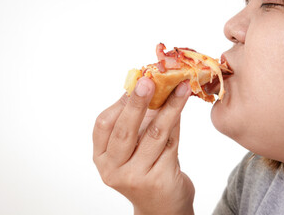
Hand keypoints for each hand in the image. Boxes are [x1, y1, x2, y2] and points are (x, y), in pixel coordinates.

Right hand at [93, 77, 194, 214]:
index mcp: (102, 158)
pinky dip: (177, 123)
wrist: (162, 207)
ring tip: (181, 88)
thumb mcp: (132, 149)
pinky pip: (171, 143)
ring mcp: (136, 177)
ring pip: (154, 134)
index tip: (136, 82)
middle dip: (139, 102)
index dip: (120, 102)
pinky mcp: (160, 180)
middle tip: (150, 80)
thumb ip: (136, 121)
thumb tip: (147, 85)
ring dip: (169, 107)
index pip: (103, 124)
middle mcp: (113, 170)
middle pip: (125, 130)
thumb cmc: (146, 170)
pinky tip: (181, 108)